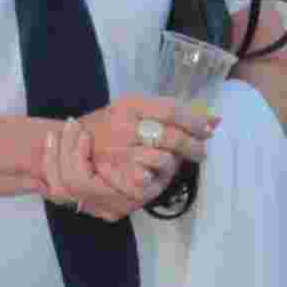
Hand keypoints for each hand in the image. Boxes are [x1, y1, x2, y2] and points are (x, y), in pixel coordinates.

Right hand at [46, 90, 210, 220]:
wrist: (70, 145)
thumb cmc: (110, 125)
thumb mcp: (136, 110)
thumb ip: (172, 112)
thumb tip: (216, 119)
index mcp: (131, 104)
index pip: (172, 110)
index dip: (195, 122)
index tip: (207, 130)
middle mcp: (124, 125)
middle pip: (171, 137)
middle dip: (193, 147)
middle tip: (200, 153)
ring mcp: (118, 151)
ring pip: (163, 160)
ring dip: (175, 164)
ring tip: (176, 165)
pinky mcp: (115, 174)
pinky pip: (147, 182)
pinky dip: (157, 182)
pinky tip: (158, 178)